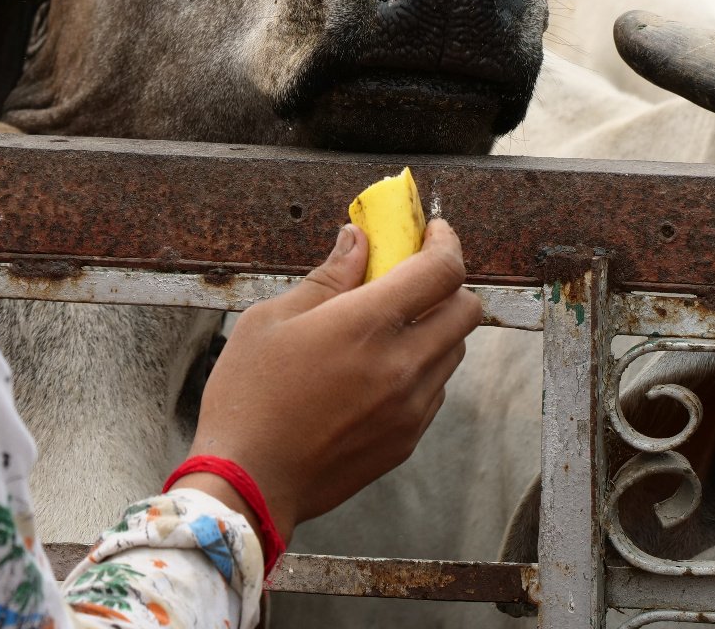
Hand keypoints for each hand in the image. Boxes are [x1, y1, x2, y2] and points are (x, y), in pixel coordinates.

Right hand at [175, 218, 480, 543]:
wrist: (248, 483)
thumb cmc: (248, 395)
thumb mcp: (272, 320)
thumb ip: (327, 277)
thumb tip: (357, 240)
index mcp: (368, 325)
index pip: (442, 271)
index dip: (445, 242)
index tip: (432, 231)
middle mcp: (402, 366)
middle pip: (466, 309)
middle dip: (447, 282)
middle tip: (412, 275)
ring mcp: (410, 408)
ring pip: (455, 350)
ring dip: (435, 326)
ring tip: (388, 324)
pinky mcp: (406, 440)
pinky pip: (435, 389)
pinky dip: (421, 366)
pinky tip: (377, 368)